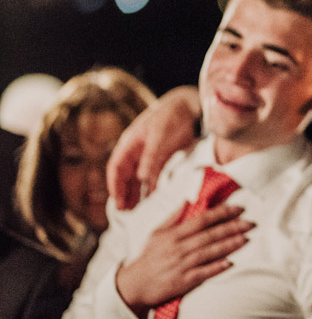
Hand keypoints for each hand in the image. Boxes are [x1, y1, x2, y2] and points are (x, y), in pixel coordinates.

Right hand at [108, 86, 201, 209]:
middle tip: (124, 211)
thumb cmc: (171, 117)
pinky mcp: (162, 156)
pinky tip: (151, 197)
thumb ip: (151, 158)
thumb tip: (141, 179)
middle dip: (123, 192)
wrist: (189, 107)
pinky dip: (150, 186)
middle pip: (124, 174)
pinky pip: (152, 174)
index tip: (117, 201)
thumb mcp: (159, 137)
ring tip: (133, 209)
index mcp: (130, 143)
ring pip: (137, 176)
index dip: (114, 185)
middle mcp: (136, 150)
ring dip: (135, 191)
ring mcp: (148, 153)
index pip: (116, 167)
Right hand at [115, 203, 252, 317]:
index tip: (239, 208)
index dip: (222, 213)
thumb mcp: (157, 233)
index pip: (202, 220)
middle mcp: (179, 248)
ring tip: (246, 239)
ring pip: (210, 252)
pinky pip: (203, 273)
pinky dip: (217, 268)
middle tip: (251, 223)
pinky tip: (231, 263)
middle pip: (210, 235)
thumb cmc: (148, 258)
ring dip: (229, 245)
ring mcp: (182, 265)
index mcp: (174, 234)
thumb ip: (173, 217)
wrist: (134, 285)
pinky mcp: (183, 281)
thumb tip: (187, 201)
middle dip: (232, 228)